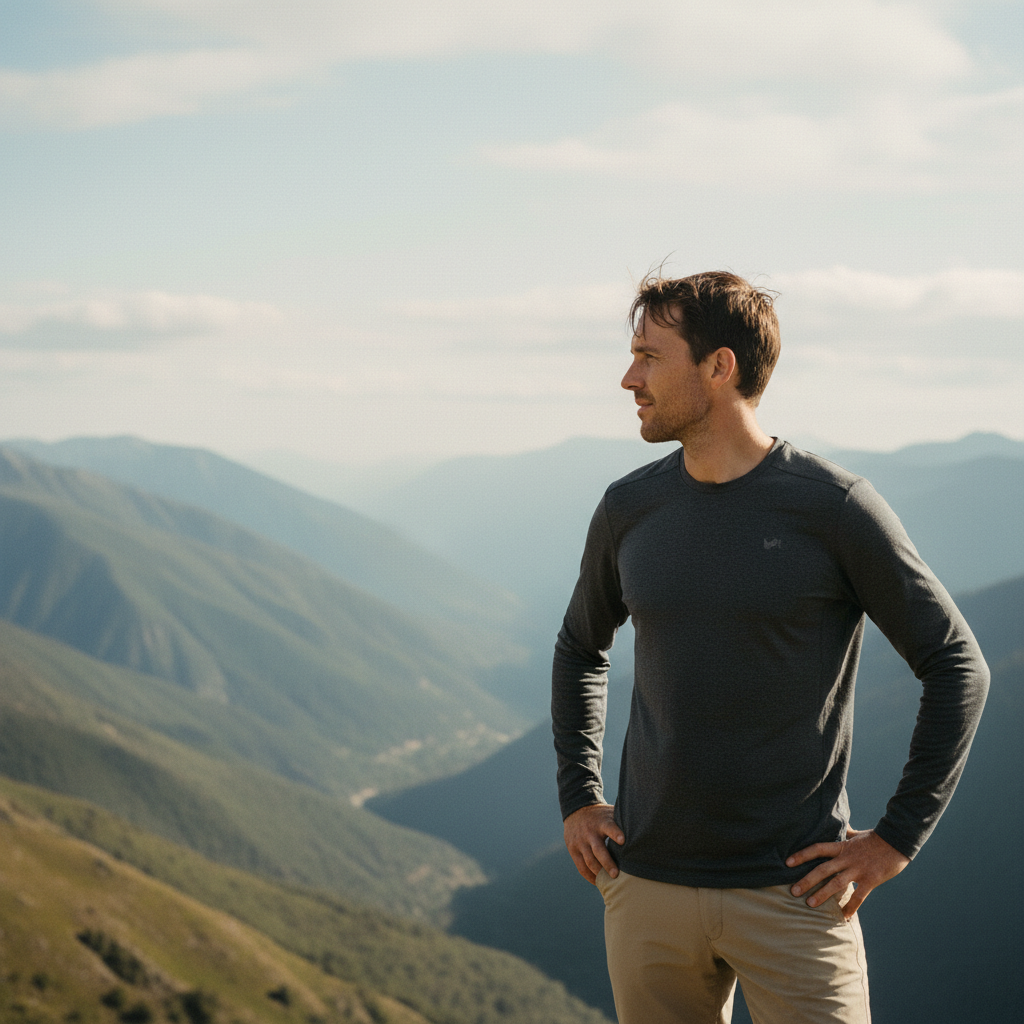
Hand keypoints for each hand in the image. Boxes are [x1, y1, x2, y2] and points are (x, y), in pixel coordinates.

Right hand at [563, 803, 624, 884]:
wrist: (576, 809)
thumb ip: (623, 822)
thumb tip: (646, 830)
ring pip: (589, 860)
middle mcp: (590, 832)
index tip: (623, 841)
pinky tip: (598, 882)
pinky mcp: (573, 849)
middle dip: (607, 863)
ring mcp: (580, 841)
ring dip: (599, 873)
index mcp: (602, 822)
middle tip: (616, 875)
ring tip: (609, 882)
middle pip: (598, 849)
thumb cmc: (601, 815)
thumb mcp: (610, 813)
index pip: (609, 827)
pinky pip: (581, 866)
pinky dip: (589, 876)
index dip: (616, 833)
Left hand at [787, 827, 909, 919]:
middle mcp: (847, 858)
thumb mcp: (856, 834)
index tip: (787, 862)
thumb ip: (844, 834)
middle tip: (793, 891)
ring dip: (822, 894)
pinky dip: (851, 907)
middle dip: (807, 880)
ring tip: (810, 904)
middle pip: (822, 869)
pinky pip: (859, 897)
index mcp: (842, 847)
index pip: (817, 849)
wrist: (897, 842)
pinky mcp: (871, 880)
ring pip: (837, 883)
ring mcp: (858, 870)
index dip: (801, 855)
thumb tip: (837, 825)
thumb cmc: (875, 838)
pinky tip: (844, 918)